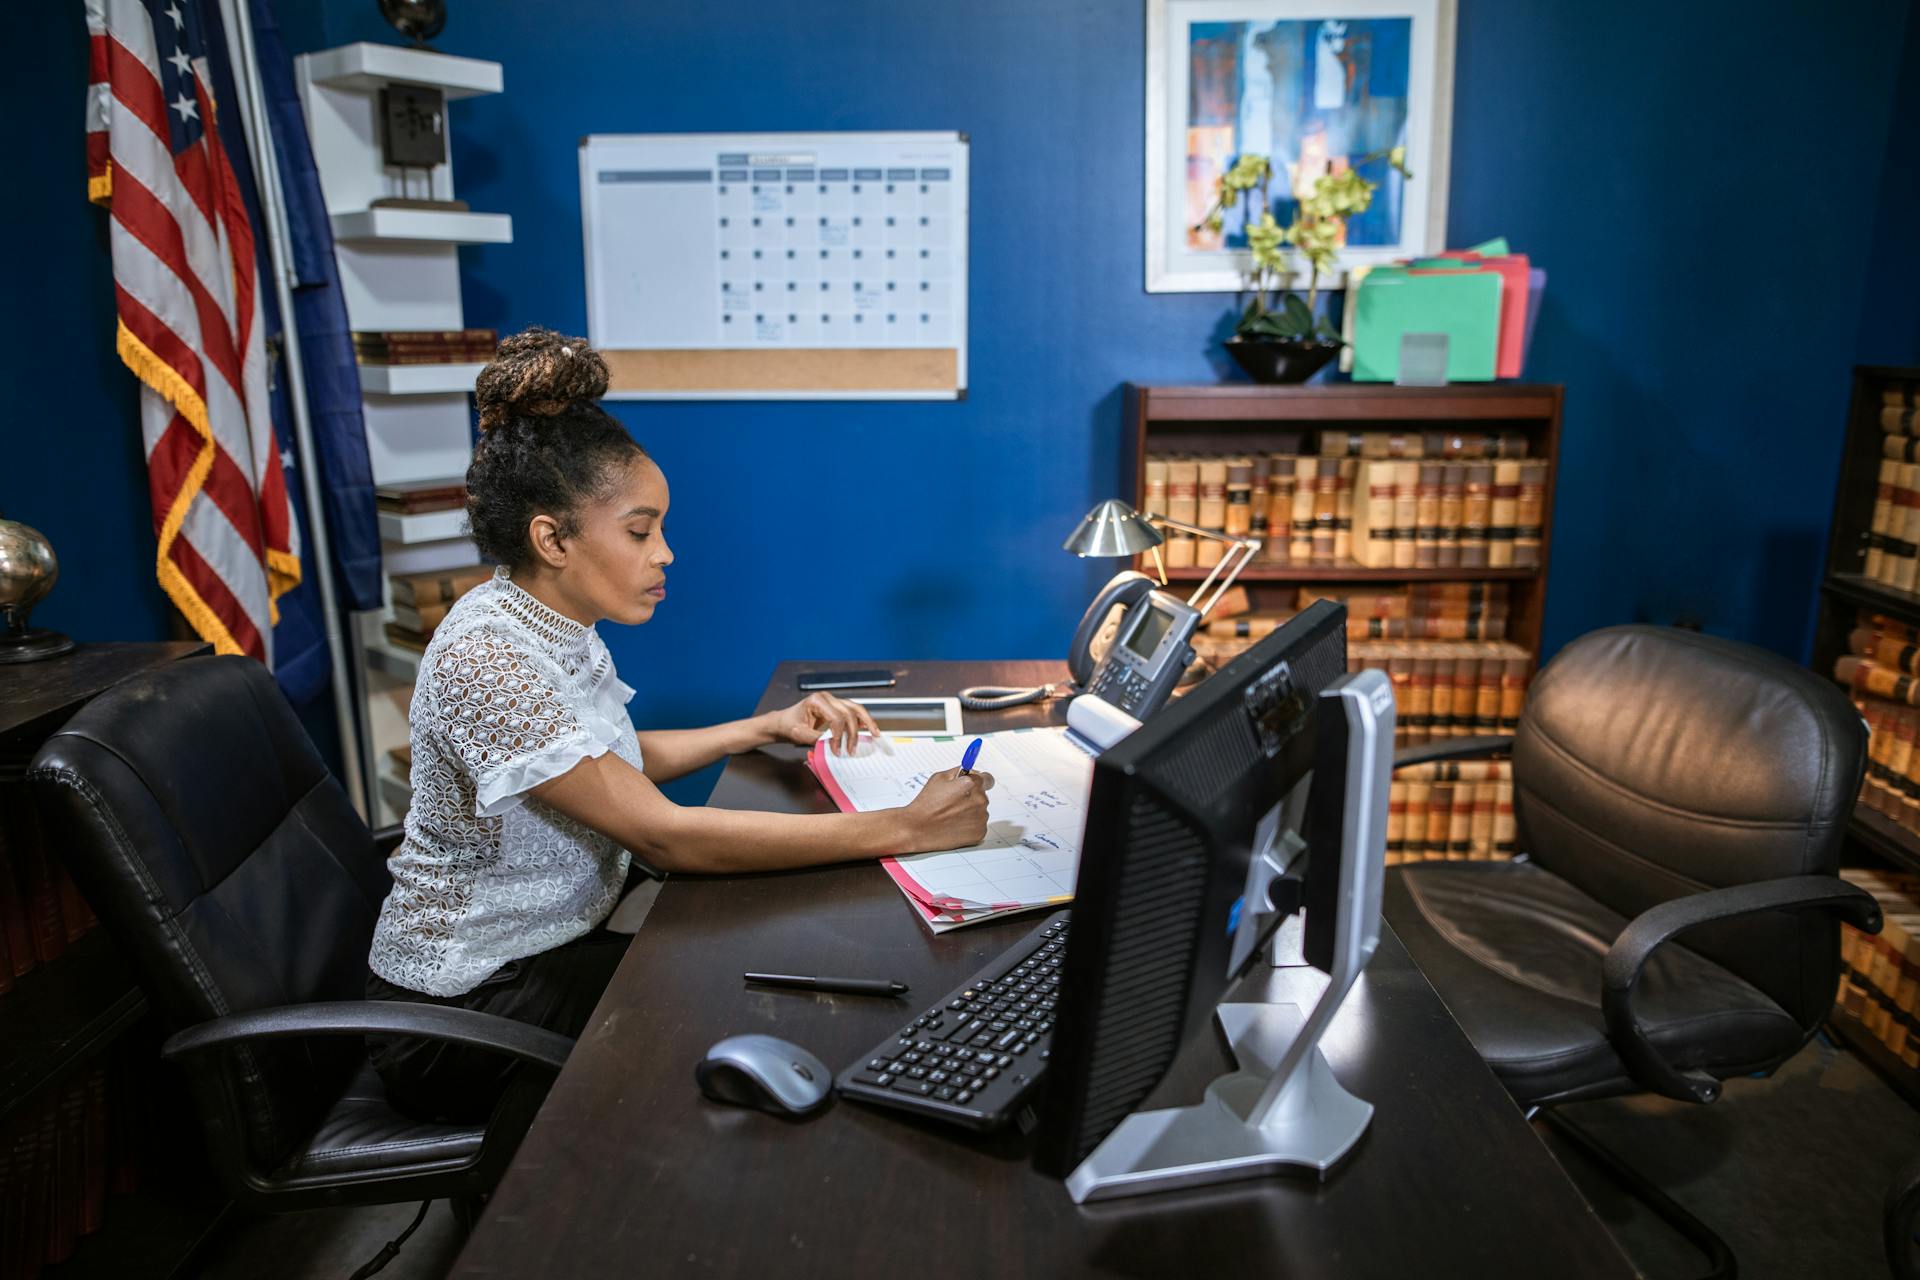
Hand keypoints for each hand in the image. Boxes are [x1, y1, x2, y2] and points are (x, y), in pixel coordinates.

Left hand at [765, 691, 882, 754]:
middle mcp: (827, 698)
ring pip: (855, 709)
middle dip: (852, 734)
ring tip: (875, 733)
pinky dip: (862, 719)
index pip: (836, 718)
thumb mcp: (799, 734)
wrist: (783, 722)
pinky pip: (853, 711)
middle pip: (849, 713)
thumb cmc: (788, 725)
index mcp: (817, 700)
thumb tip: (832, 745)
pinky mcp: (836, 707)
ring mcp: (833, 701)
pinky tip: (869, 728)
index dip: (839, 736)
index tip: (837, 750)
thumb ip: (816, 738)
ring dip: (866, 722)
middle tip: (851, 750)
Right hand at [900, 766, 994, 851]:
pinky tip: (955, 825)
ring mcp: (981, 818)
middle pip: (983, 796)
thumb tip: (970, 771)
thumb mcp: (939, 778)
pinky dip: (970, 826)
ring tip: (952, 816)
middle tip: (954, 804)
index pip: (988, 779)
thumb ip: (959, 771)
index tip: (975, 786)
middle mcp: (980, 800)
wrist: (919, 828)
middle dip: (971, 798)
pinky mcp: (979, 832)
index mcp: (971, 784)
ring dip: (971, 812)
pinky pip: (979, 825)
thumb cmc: (927, 803)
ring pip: (981, 811)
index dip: (980, 782)